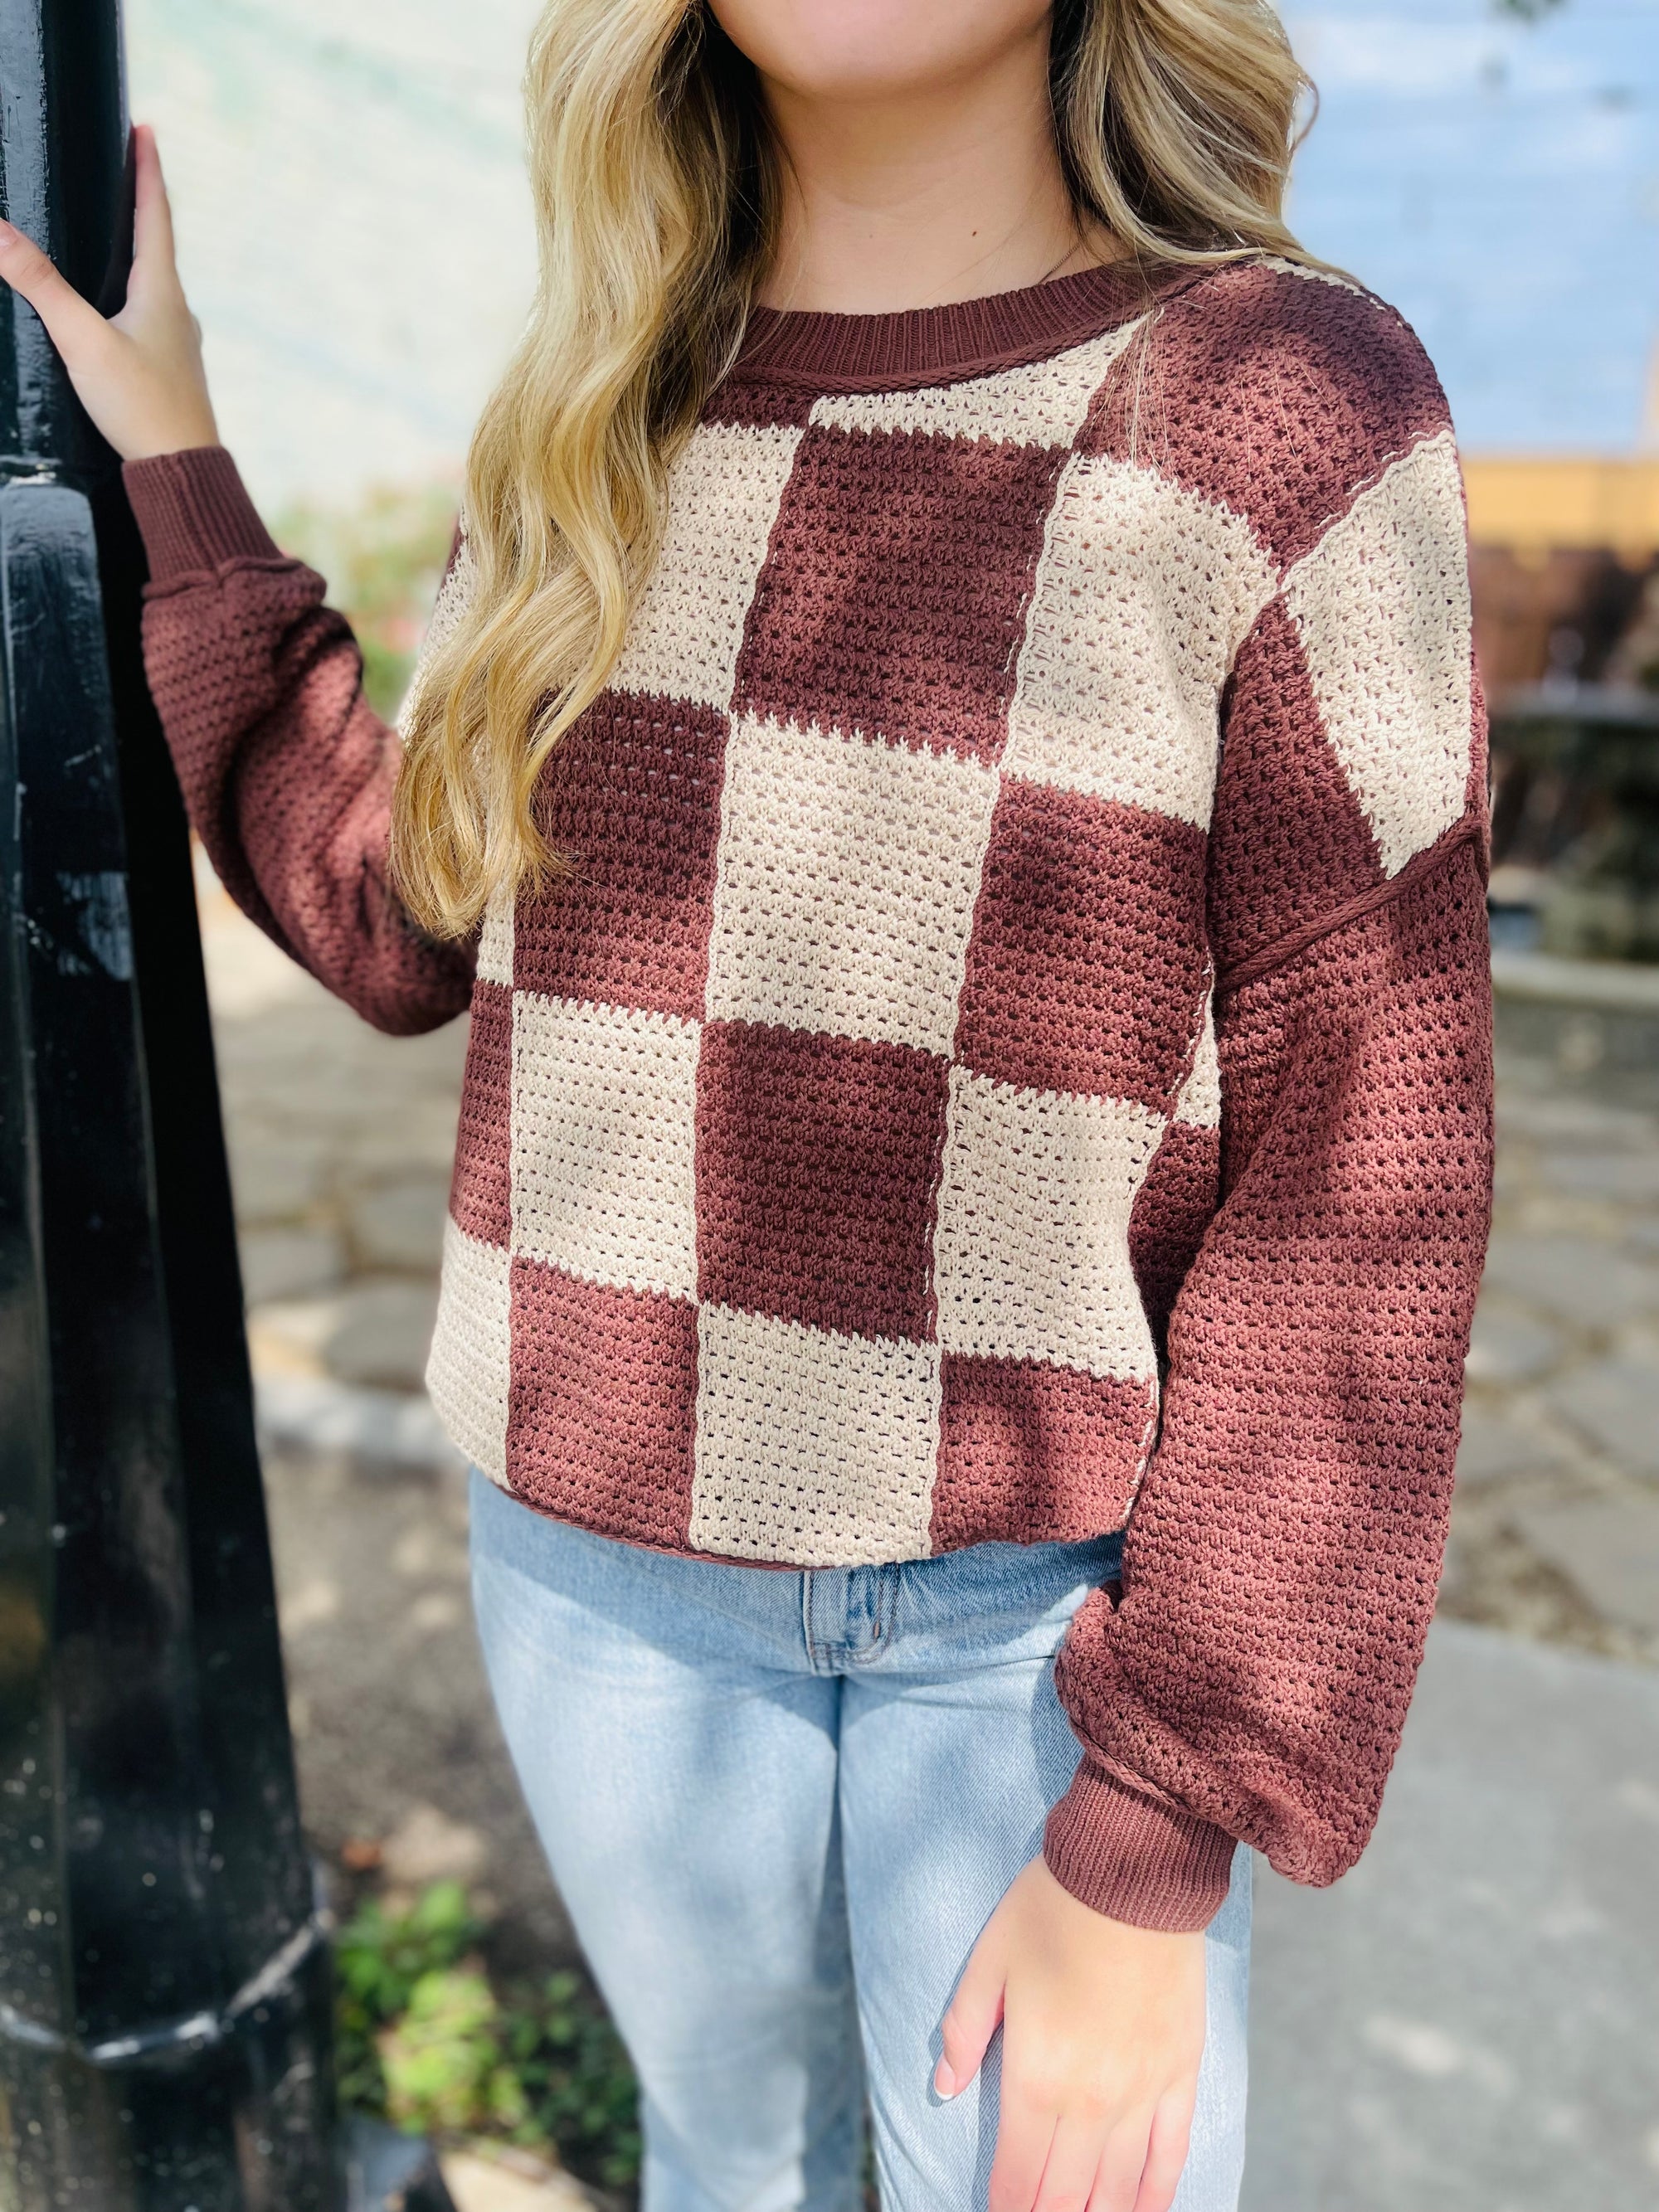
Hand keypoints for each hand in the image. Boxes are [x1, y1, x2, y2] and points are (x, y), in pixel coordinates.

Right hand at [0, 122, 217, 461]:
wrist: (183, 474)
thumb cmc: (142, 408)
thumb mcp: (82, 341)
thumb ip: (40, 286)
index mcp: (163, 292)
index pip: (156, 213)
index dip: (148, 168)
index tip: (146, 128)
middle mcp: (177, 312)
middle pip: (157, 243)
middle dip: (140, 203)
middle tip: (129, 166)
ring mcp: (178, 343)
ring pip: (154, 283)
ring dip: (137, 251)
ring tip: (118, 230)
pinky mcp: (169, 373)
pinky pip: (149, 318)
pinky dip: (132, 295)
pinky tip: (118, 310)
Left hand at [938, 1856, 1206, 2211]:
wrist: (1136, 1869)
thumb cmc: (1051, 1909)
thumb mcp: (988, 1961)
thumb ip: (962, 2031)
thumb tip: (942, 2088)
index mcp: (1036, 2077)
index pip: (1015, 2177)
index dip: (1002, 2210)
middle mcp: (1091, 2102)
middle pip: (1064, 2196)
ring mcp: (1142, 2093)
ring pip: (1117, 2190)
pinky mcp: (1181, 2073)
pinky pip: (1169, 2155)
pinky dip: (1154, 2195)